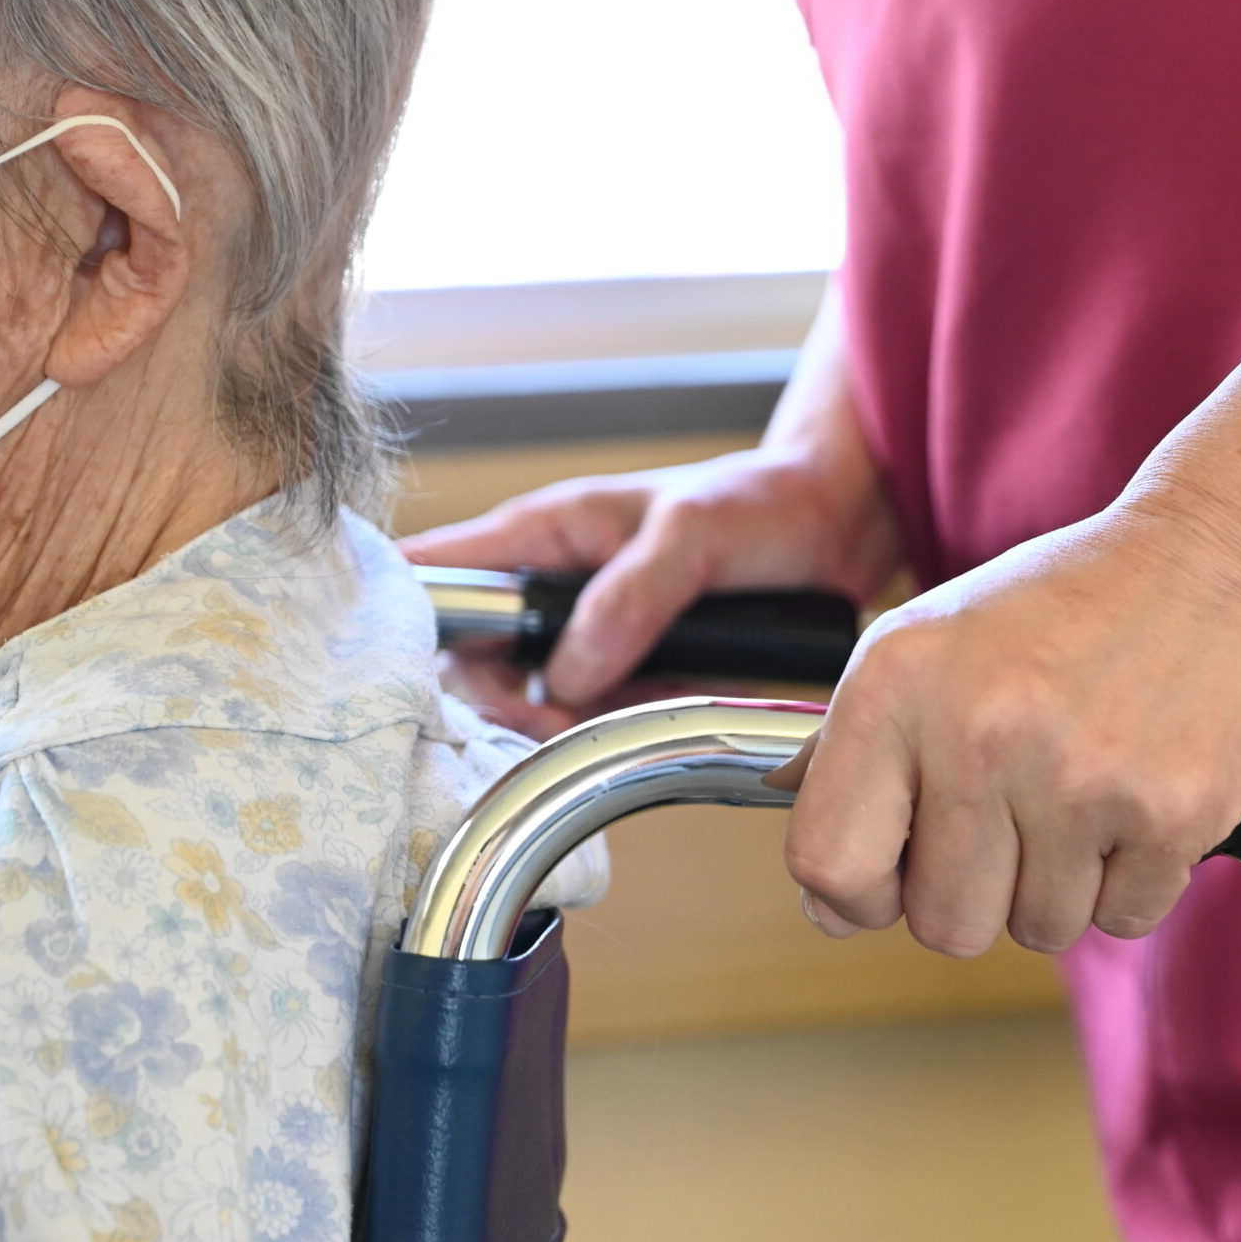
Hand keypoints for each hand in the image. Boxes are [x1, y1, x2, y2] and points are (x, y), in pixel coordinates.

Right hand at [400, 442, 903, 739]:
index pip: (436, 573)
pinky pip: (589, 718)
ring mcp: (589, 635)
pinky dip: (595, 737)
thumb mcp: (692, 534)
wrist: (833, 531)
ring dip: (544, 728)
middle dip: (491, 701)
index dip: (406, 621)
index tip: (415, 673)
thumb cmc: (759, 503)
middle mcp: (553, 587)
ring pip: (527, 699)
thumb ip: (629, 597)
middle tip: (542, 726)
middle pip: (471, 659)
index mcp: (543, 532)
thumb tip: (565, 674)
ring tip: (582, 736)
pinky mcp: (629, 673)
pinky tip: (621, 738)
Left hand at [782, 503, 1240, 956]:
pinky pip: (1125, 918)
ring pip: (1039, 928)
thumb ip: (861, 741)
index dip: (859, 897)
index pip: (829, 866)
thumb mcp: (934, 640)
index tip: (895, 880)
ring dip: (1064, 885)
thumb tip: (796, 831)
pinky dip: (1135, 879)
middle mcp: (979, 733)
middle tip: (1019, 822)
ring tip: (1088, 793)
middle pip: (943, 925)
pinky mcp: (1171, 814)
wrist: (1221, 557)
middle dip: (982, 894)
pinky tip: (1140, 799)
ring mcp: (1079, 779)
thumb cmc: (1071, 606)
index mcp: (896, 687)